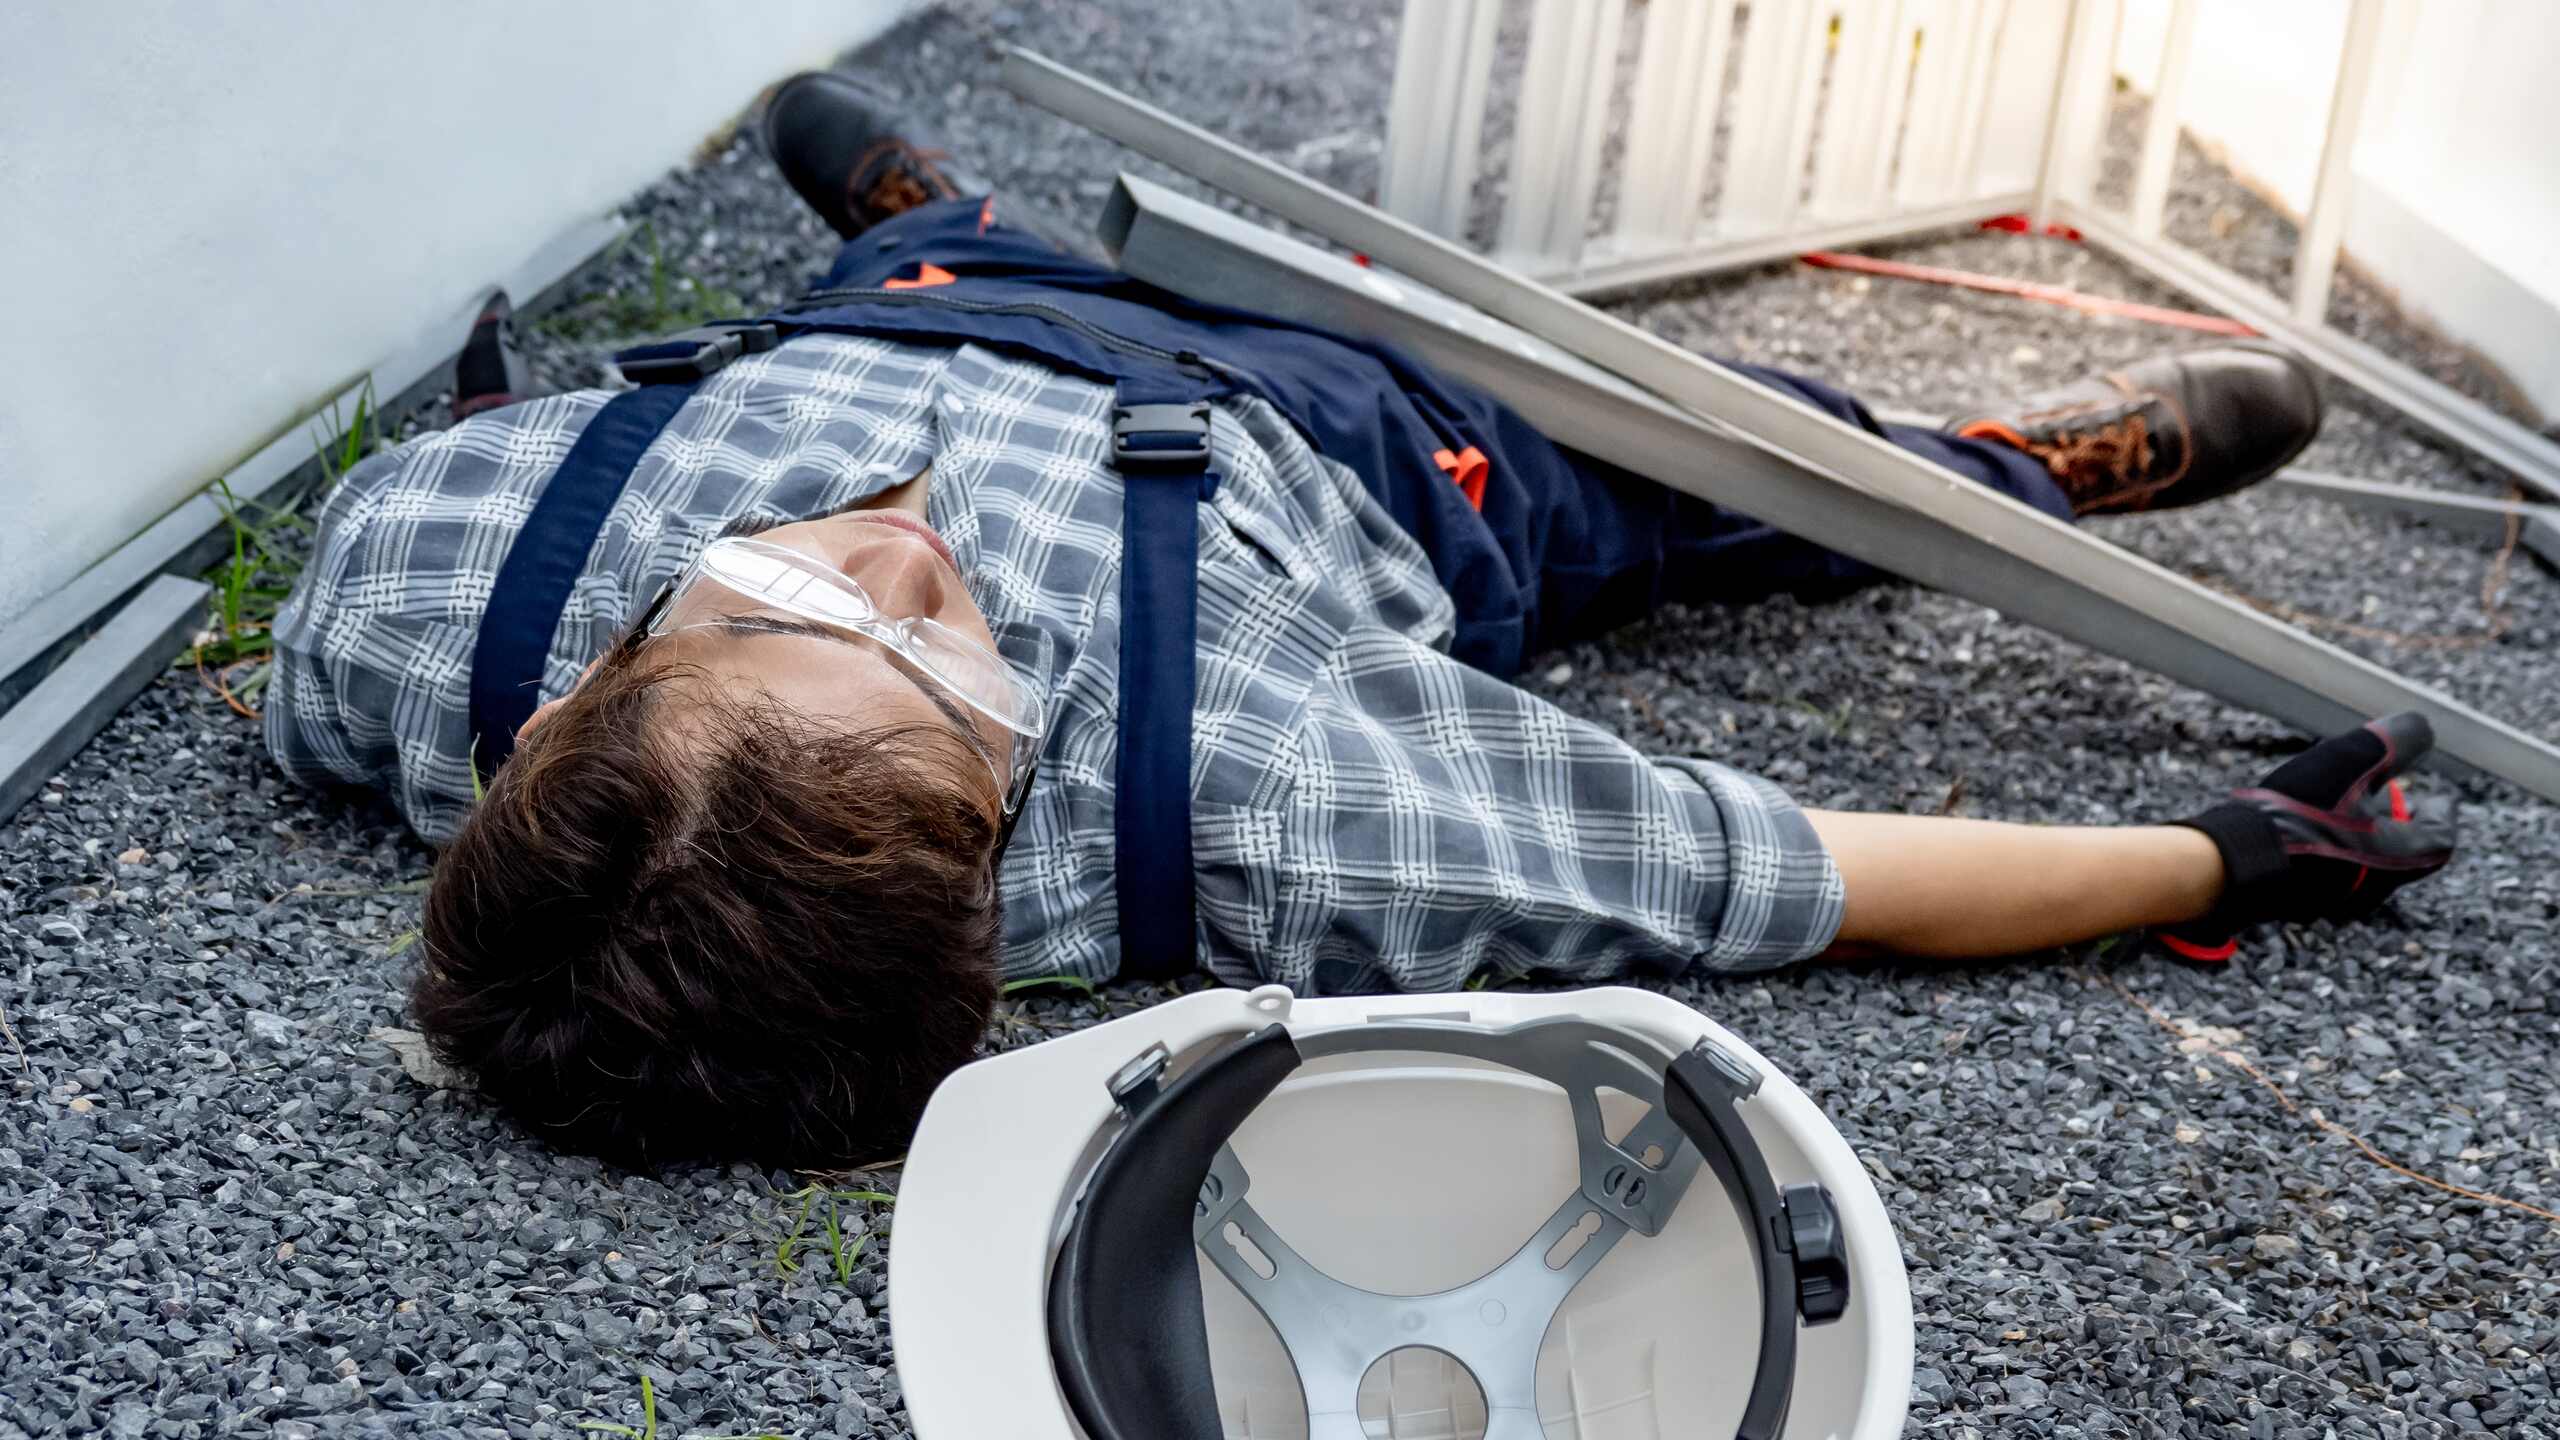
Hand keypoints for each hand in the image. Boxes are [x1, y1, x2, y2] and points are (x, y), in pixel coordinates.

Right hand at [2158, 712, 2457, 961]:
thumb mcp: (2351, 761)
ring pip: (2361, 860)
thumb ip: (2394, 741)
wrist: (2232, 864)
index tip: (2435, 793)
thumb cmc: (2300, 816)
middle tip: (2382, 791)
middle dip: (2393, 818)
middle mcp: (2374, 887)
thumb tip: (2422, 726)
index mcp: (2401, 858)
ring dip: (2357, 831)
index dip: (2441, 810)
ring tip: (2338, 801)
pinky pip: (2323, 870)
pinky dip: (2325, 845)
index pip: (2440, 835)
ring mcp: (2333, 898)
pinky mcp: (2297, 900)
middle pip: (2400, 850)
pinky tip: (2300, 823)